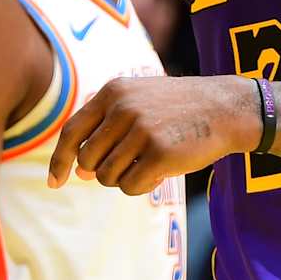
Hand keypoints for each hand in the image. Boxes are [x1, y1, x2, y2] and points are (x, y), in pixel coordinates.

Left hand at [48, 76, 260, 195]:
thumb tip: (79, 170)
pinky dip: (142, 187)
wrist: (225, 108)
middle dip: (102, 171)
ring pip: (107, 176)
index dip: (59, 160)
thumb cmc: (179, 109)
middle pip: (88, 159)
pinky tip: (160, 173)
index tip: (55, 182)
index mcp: (113, 92)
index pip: (72, 132)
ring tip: (148, 165)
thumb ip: (106, 128)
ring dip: (125, 179)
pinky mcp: (159, 154)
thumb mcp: (139, 100)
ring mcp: (141, 130)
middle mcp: (122, 109)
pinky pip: (130, 186)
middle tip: (129, 165)